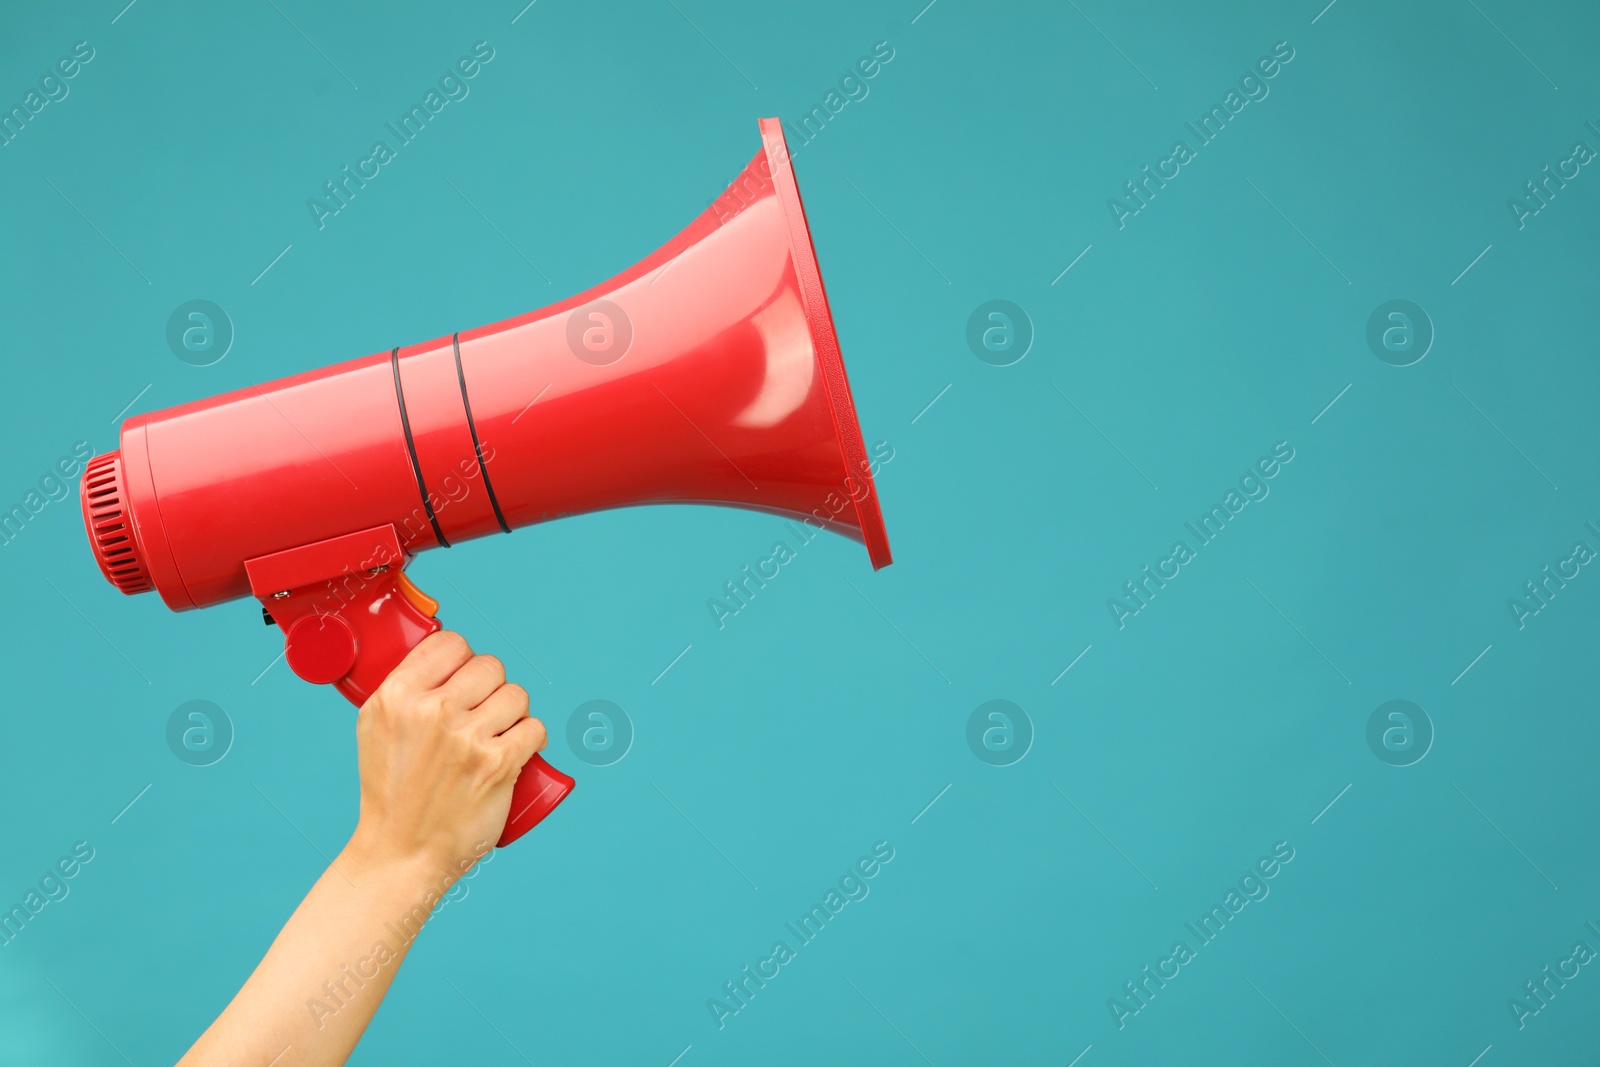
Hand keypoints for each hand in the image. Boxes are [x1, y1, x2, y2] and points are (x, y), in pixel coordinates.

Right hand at [346, 631, 546, 874]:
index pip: (450, 644)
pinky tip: (518, 751)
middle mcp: (431, 711)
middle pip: (489, 666)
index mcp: (396, 697)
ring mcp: (466, 738)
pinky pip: (535, 728)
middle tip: (482, 715)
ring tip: (497, 735)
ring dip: (514, 714)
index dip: (464, 660)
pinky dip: (532, 739)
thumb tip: (441, 657)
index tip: (465, 681)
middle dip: (492, 689)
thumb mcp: (376, 729)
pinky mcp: (497, 764)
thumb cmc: (391, 793)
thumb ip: (403, 690)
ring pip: (516, 695)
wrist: (400, 854)